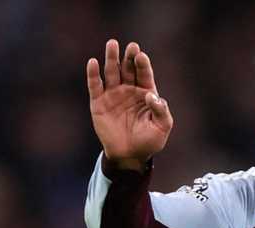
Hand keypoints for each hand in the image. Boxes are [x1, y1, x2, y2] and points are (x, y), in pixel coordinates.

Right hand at [86, 39, 172, 170]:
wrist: (130, 155)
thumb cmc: (149, 141)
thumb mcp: (162, 127)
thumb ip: (161, 111)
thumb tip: (152, 95)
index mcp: (146, 93)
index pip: (144, 75)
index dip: (143, 65)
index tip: (141, 55)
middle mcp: (129, 90)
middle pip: (128, 69)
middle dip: (129, 57)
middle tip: (130, 46)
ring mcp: (113, 95)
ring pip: (111, 72)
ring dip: (111, 59)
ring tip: (112, 44)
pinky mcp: (98, 102)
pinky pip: (95, 86)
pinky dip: (93, 74)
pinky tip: (93, 62)